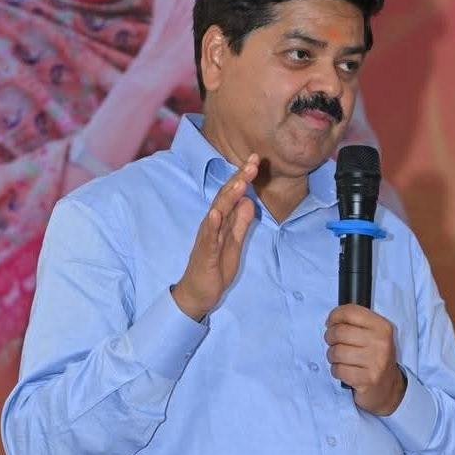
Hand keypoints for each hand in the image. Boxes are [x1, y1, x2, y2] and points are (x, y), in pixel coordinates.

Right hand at [172, 154, 258, 320]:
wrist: (198, 294)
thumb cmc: (215, 268)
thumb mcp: (235, 243)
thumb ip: (241, 223)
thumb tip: (248, 201)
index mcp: (221, 222)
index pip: (233, 195)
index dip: (243, 178)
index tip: (256, 161)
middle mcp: (212, 225)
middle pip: (226, 197)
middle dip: (239, 179)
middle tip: (252, 162)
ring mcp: (207, 237)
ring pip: (217, 213)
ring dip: (228, 196)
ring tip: (240, 181)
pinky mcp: (205, 253)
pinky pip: (208, 237)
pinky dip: (212, 224)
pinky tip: (216, 213)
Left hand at [324, 305, 406, 415]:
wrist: (389, 388)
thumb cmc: (375, 358)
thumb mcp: (373, 335)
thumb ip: (356, 323)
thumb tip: (332, 320)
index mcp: (383, 327)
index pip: (351, 312)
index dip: (335, 316)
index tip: (331, 323)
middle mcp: (381, 343)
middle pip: (339, 332)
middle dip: (330, 337)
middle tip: (333, 343)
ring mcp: (376, 362)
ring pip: (336, 352)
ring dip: (332, 356)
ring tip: (340, 359)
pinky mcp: (368, 380)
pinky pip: (338, 370)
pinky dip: (336, 370)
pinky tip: (345, 371)